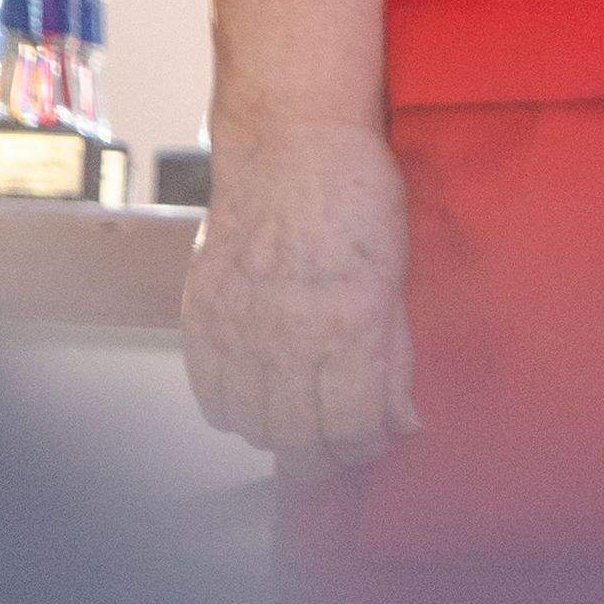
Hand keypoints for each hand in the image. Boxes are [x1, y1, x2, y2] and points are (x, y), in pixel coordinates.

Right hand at [181, 117, 419, 471]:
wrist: (289, 145)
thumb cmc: (357, 199)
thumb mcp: (395, 277)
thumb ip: (395, 357)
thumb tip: (403, 423)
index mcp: (348, 322)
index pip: (351, 426)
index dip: (366, 449)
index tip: (375, 446)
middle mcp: (285, 333)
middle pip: (295, 438)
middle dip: (324, 458)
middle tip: (339, 453)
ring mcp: (236, 327)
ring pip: (249, 425)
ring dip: (278, 437)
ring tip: (303, 426)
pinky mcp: (200, 316)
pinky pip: (210, 394)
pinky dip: (234, 411)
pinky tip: (259, 399)